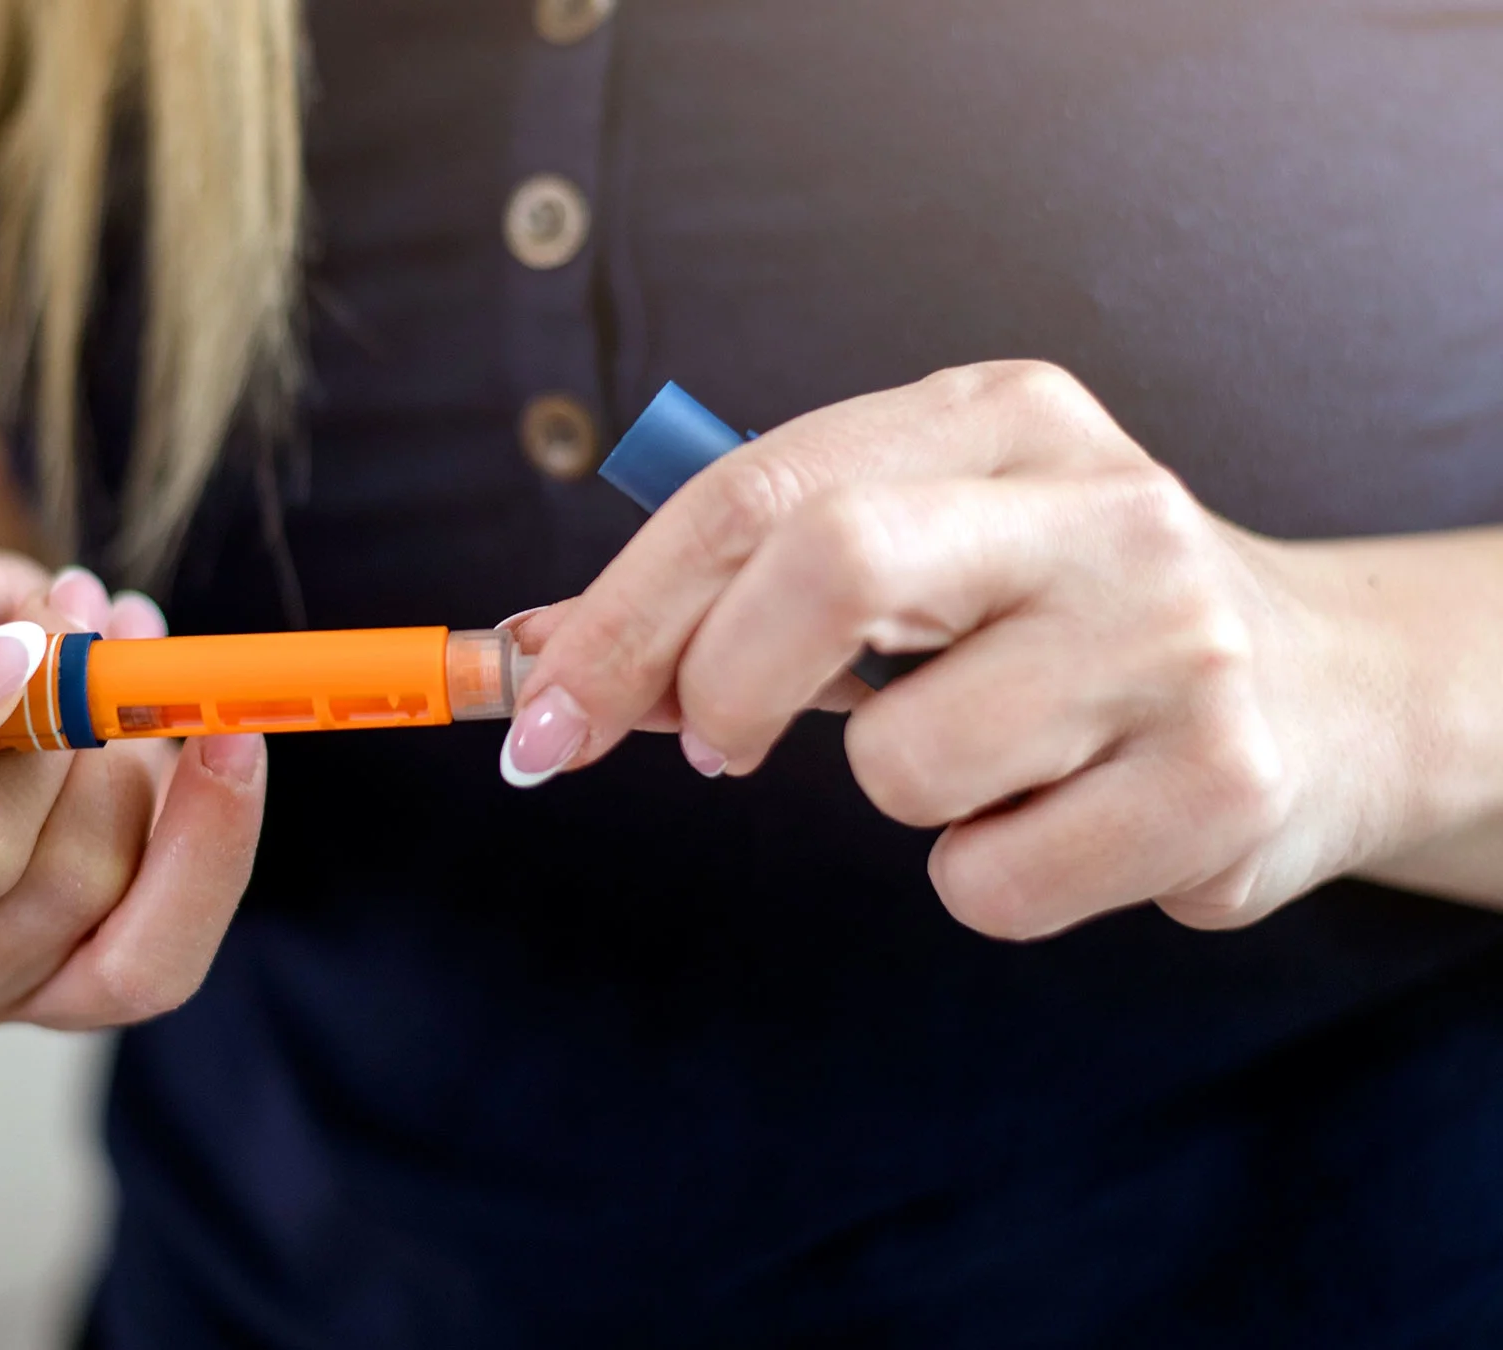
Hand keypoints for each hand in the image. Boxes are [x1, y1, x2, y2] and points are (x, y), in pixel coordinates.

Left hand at [512, 361, 1407, 938]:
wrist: (1334, 692)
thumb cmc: (1064, 620)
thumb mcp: (923, 548)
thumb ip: (738, 586)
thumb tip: (536, 656)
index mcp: (1000, 417)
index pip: (761, 491)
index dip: (622, 616)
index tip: (540, 719)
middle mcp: (1100, 506)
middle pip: (829, 567)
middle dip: (721, 684)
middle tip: (713, 747)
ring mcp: (1174, 641)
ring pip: (901, 765)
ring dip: (898, 797)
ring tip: (996, 760)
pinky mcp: (1223, 786)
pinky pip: (990, 885)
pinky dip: (988, 877)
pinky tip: (1071, 820)